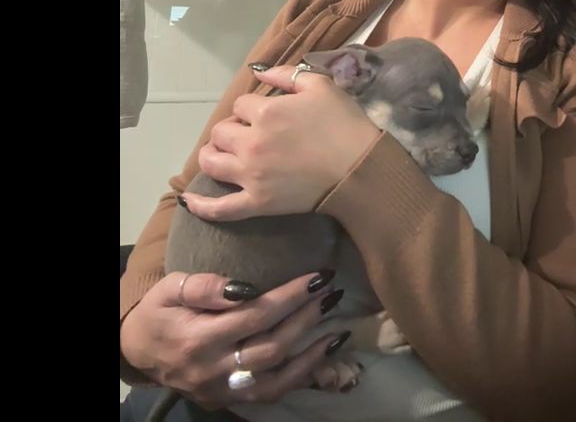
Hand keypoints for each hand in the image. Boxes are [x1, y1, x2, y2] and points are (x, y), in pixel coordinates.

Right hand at [120, 269, 349, 406]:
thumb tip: (244, 286)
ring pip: (276, 379)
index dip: (290, 296)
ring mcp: (223, 390)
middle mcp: (214, 370)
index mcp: (199, 339)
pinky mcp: (229, 400)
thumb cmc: (159, 311)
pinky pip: (270, 393)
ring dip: (312, 353)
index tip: (318, 275)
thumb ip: (205, 286)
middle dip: (307, 318)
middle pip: (271, 347)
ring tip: (338, 327)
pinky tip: (322, 354)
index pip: (255, 316)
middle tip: (332, 291)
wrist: (137, 351)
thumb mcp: (171, 287)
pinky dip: (300, 376)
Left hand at [183, 65, 380, 221]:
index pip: (242, 104)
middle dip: (231, 128)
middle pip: (221, 131)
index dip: (252, 107)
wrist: (359, 168)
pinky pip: (220, 208)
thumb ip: (287, 75)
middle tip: (247, 133)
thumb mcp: (321, 86)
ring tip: (221, 154)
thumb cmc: (344, 124)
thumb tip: (261, 74)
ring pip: (211, 163)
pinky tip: (191, 201)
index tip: (267, 113)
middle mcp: (251, 143)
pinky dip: (202, 205)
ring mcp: (250, 175)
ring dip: (211, 154)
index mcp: (266, 112)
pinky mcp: (256, 202)